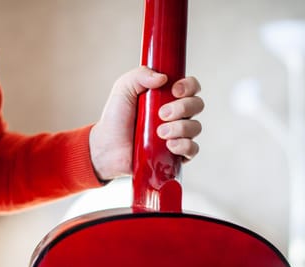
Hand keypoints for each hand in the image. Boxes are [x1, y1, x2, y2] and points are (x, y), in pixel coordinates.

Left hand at [89, 66, 203, 180]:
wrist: (107, 147)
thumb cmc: (116, 118)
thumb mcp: (123, 89)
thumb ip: (139, 75)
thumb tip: (162, 77)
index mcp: (168, 96)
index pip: (191, 86)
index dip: (189, 86)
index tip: (174, 91)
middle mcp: (177, 114)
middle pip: (197, 105)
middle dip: (183, 108)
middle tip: (161, 114)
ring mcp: (178, 134)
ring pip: (195, 127)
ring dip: (180, 128)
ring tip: (160, 132)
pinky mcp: (176, 154)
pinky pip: (192, 149)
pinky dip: (184, 146)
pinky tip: (169, 146)